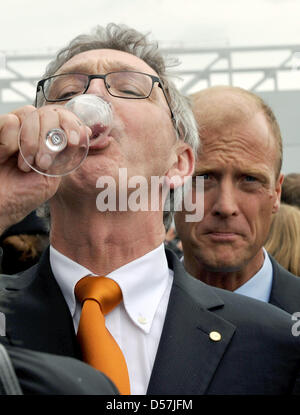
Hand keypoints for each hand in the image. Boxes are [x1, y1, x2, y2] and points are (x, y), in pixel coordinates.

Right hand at [0, 104, 89, 233]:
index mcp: (48, 141)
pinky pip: (10, 121)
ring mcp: (14, 129)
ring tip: (25, 165)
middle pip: (49, 113)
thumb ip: (67, 154)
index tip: (73, 142)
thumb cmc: (24, 195)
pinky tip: (5, 157)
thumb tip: (86, 131)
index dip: (71, 123)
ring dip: (31, 142)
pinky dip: (10, 141)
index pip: (64, 117)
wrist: (1, 207)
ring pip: (29, 113)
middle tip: (43, 163)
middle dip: (50, 139)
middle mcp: (32, 131)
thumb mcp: (53, 177)